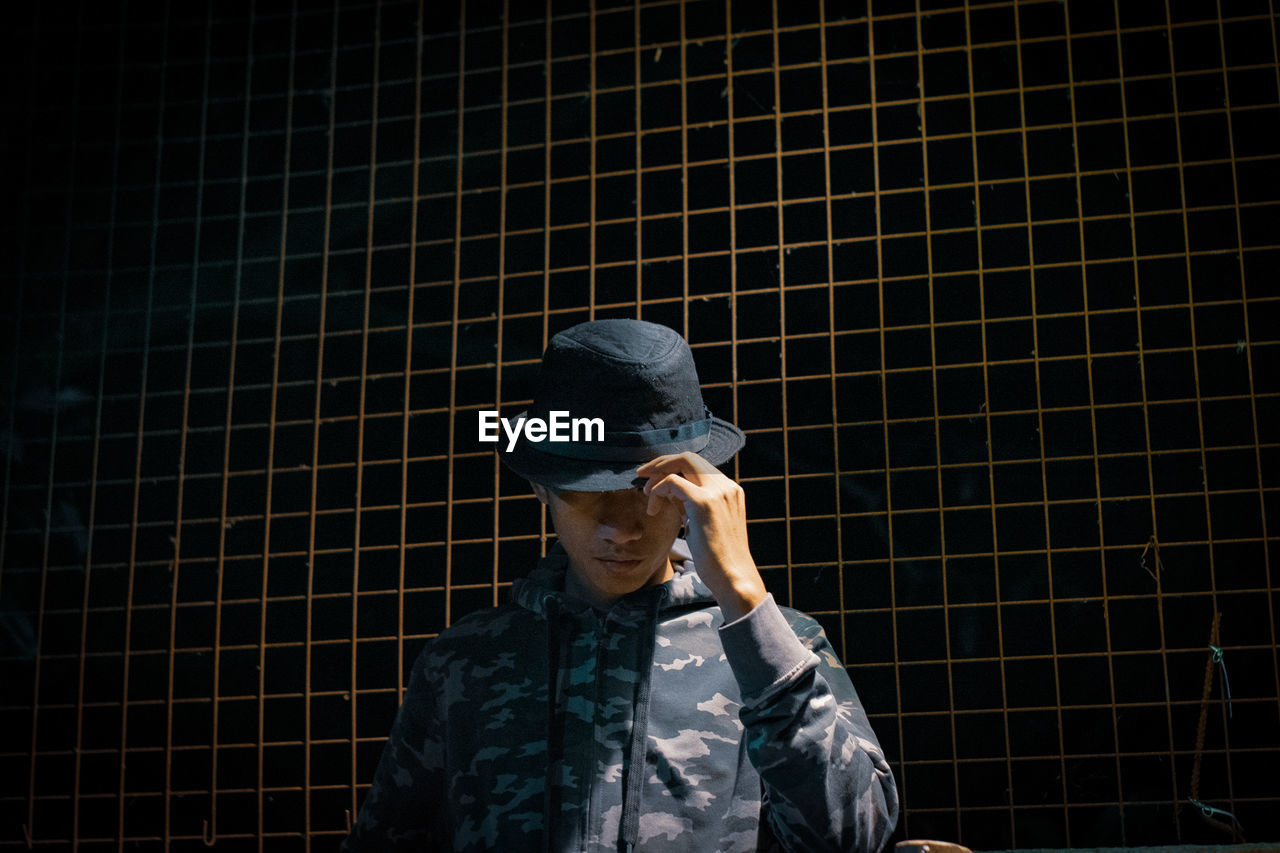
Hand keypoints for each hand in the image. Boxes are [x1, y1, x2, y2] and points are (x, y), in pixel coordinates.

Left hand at [636, 452, 767, 621]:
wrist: (733, 577)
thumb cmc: (718, 558)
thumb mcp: (704, 524)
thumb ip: (691, 505)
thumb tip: (669, 492)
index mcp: (729, 490)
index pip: (698, 466)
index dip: (673, 467)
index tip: (654, 479)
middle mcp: (726, 486)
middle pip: (689, 457)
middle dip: (661, 462)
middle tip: (641, 474)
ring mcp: (717, 492)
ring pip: (682, 462)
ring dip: (658, 473)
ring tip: (645, 492)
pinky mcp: (704, 502)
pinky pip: (673, 482)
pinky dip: (658, 489)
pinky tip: (652, 508)